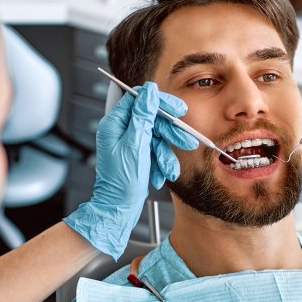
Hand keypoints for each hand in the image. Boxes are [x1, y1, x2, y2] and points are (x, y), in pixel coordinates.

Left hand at [64, 82, 196, 258]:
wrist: (119, 209)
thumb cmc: (121, 182)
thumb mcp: (135, 145)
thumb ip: (142, 116)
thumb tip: (148, 91)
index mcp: (114, 124)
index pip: (139, 100)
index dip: (160, 103)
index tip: (178, 110)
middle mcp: (120, 131)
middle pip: (151, 119)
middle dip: (170, 133)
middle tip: (187, 141)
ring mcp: (130, 143)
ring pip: (156, 137)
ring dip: (166, 154)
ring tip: (169, 169)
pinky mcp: (138, 155)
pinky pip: (156, 151)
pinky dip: (160, 163)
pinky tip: (159, 175)